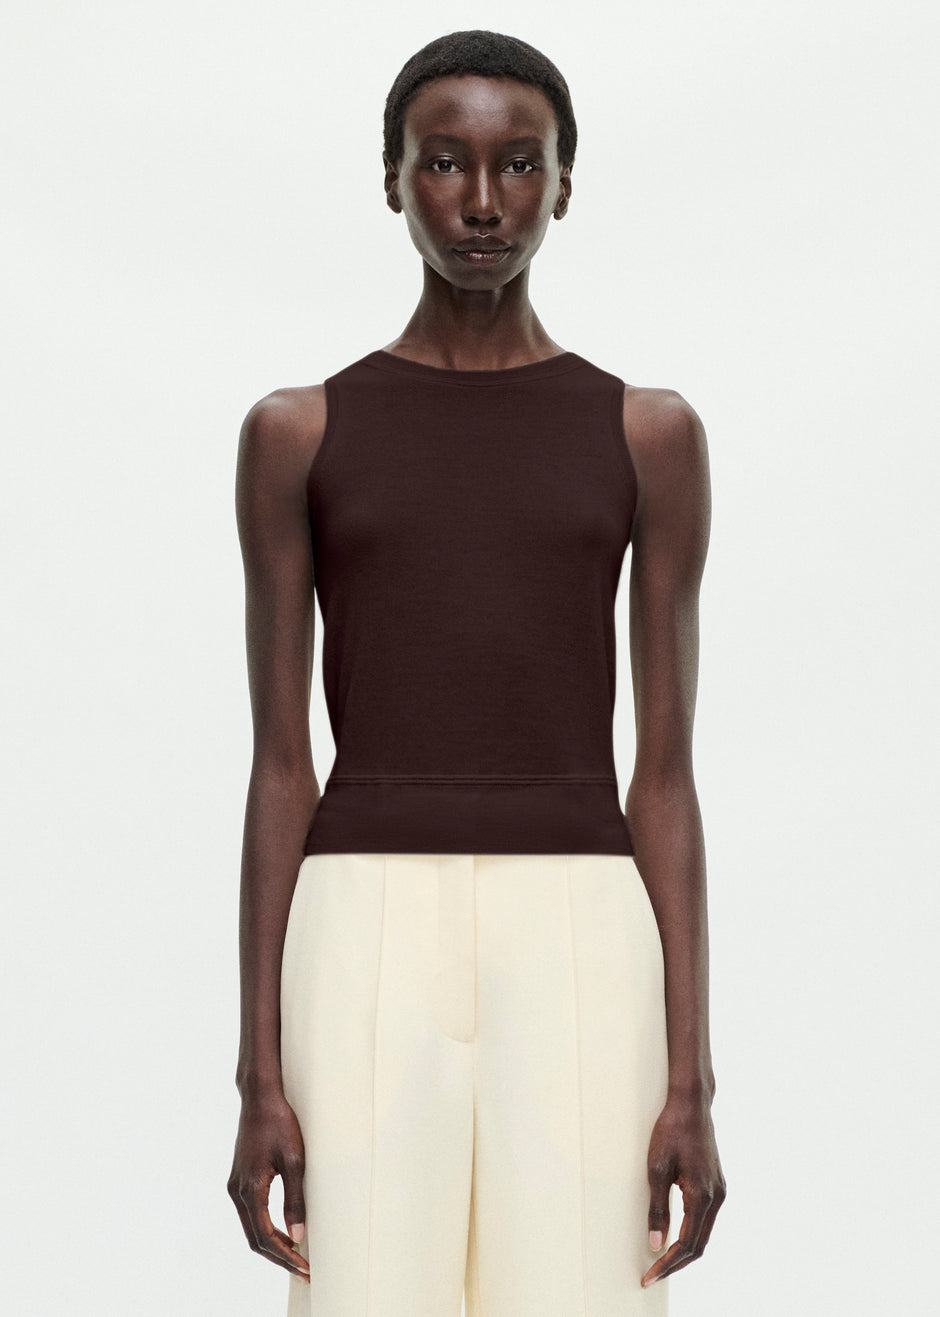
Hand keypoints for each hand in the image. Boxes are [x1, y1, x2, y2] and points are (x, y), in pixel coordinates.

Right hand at [227, 1084, 309, 1281]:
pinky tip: (284, 1231)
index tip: (305, 1267)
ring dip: (272, 1245)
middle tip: (304, 1269)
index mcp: (249, 1189)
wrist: (260, 1096)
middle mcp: (237, 1191)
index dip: (286, 1256)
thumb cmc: (279, 1123)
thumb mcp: (295, 1160)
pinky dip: (266, 1228)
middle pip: (255, 1239)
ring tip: (297, 1256)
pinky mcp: (240, 1178)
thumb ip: (295, 1199)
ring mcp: (236, 1184)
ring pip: (251, 1227)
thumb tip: (298, 1235)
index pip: (265, 1237)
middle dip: (279, 1257)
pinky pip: (251, 1213)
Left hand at [641, 1089, 725, 1287]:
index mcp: (703, 1196)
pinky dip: (691, 1234)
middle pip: (699, 1246)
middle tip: (652, 1275)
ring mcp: (720, 1191)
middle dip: (676, 1264)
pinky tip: (676, 1237)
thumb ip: (657, 1209)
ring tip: (661, 1262)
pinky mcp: (716, 1184)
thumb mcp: (656, 1169)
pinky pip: (705, 1219)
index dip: (668, 1264)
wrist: (691, 1104)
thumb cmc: (671, 1131)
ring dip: (684, 1251)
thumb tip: (656, 1245)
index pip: (687, 1244)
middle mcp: (717, 1197)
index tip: (650, 1276)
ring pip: (704, 1234)